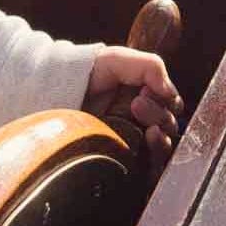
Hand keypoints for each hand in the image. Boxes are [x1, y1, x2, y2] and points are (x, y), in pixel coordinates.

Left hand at [85, 48, 183, 164]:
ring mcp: (131, 139)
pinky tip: (148, 141)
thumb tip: (169, 92)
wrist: (55, 91)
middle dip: (158, 114)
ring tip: (150, 129)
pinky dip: (154, 155)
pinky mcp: (120, 157)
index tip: (145, 92)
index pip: (169, 105)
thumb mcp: (118, 59)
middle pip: (168, 125)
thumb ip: (150, 67)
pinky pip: (148, 165)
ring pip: (162, 146)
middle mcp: (140, 118)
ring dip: (161, 137)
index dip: (165, 100)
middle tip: (136, 104)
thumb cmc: (86, 72)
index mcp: (144, 96)